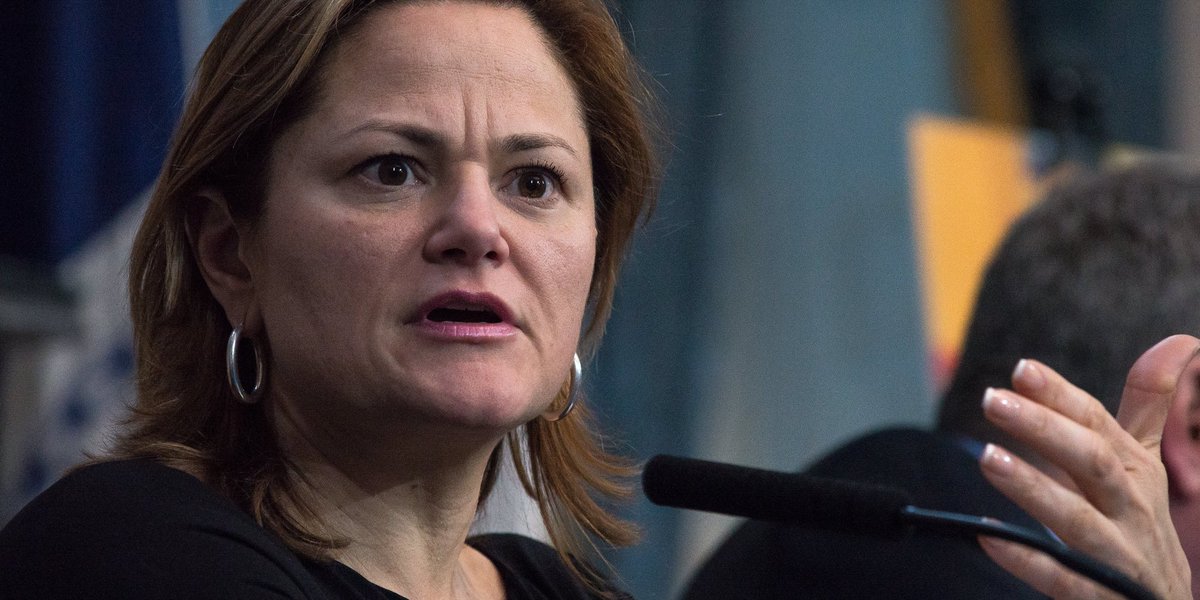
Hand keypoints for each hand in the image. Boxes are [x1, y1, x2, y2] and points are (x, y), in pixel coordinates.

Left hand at [978, 334, 1197, 598]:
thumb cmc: (1140, 523)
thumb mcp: (1143, 463)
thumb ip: (1148, 405)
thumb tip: (1179, 341)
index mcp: (1134, 470)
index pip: (1097, 423)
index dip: (1061, 395)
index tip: (1022, 368)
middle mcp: (1129, 507)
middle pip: (1090, 461)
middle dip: (1044, 428)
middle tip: (992, 399)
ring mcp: (1116, 554)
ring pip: (1076, 518)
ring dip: (1032, 487)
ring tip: (987, 457)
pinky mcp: (1100, 596)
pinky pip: (1063, 578)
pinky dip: (1025, 558)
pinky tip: (988, 536)